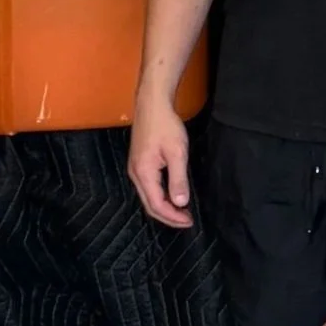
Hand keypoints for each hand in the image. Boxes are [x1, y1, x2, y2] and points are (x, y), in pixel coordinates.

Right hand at [128, 93, 192, 227]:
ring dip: (164, 207)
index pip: (157, 205)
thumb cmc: (165, 125)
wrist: (152, 104)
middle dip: (168, 216)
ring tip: (181, 211)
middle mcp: (135, 174)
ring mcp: (135, 168)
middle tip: (186, 220)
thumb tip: (181, 203)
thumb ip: (178, 179)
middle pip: (150, 205)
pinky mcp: (139, 163)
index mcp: (143, 173)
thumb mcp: (177, 152)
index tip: (189, 220)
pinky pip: (148, 187)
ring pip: (148, 197)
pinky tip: (171, 195)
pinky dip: (160, 196)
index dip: (173, 217)